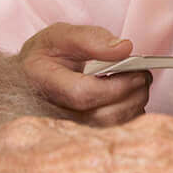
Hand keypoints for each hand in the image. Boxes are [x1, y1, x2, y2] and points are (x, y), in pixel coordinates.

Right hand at [16, 23, 150, 125]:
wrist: (30, 80)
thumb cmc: (46, 57)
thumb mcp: (61, 36)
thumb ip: (91, 38)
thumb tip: (124, 49)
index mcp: (43, 81)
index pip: (83, 94)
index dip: (116, 85)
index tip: (137, 71)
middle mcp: (51, 111)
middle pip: (101, 115)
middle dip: (131, 94)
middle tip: (143, 75)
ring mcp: (66, 128)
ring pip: (109, 128)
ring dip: (134, 105)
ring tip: (139, 84)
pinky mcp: (80, 136)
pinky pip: (112, 134)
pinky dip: (128, 116)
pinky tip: (129, 99)